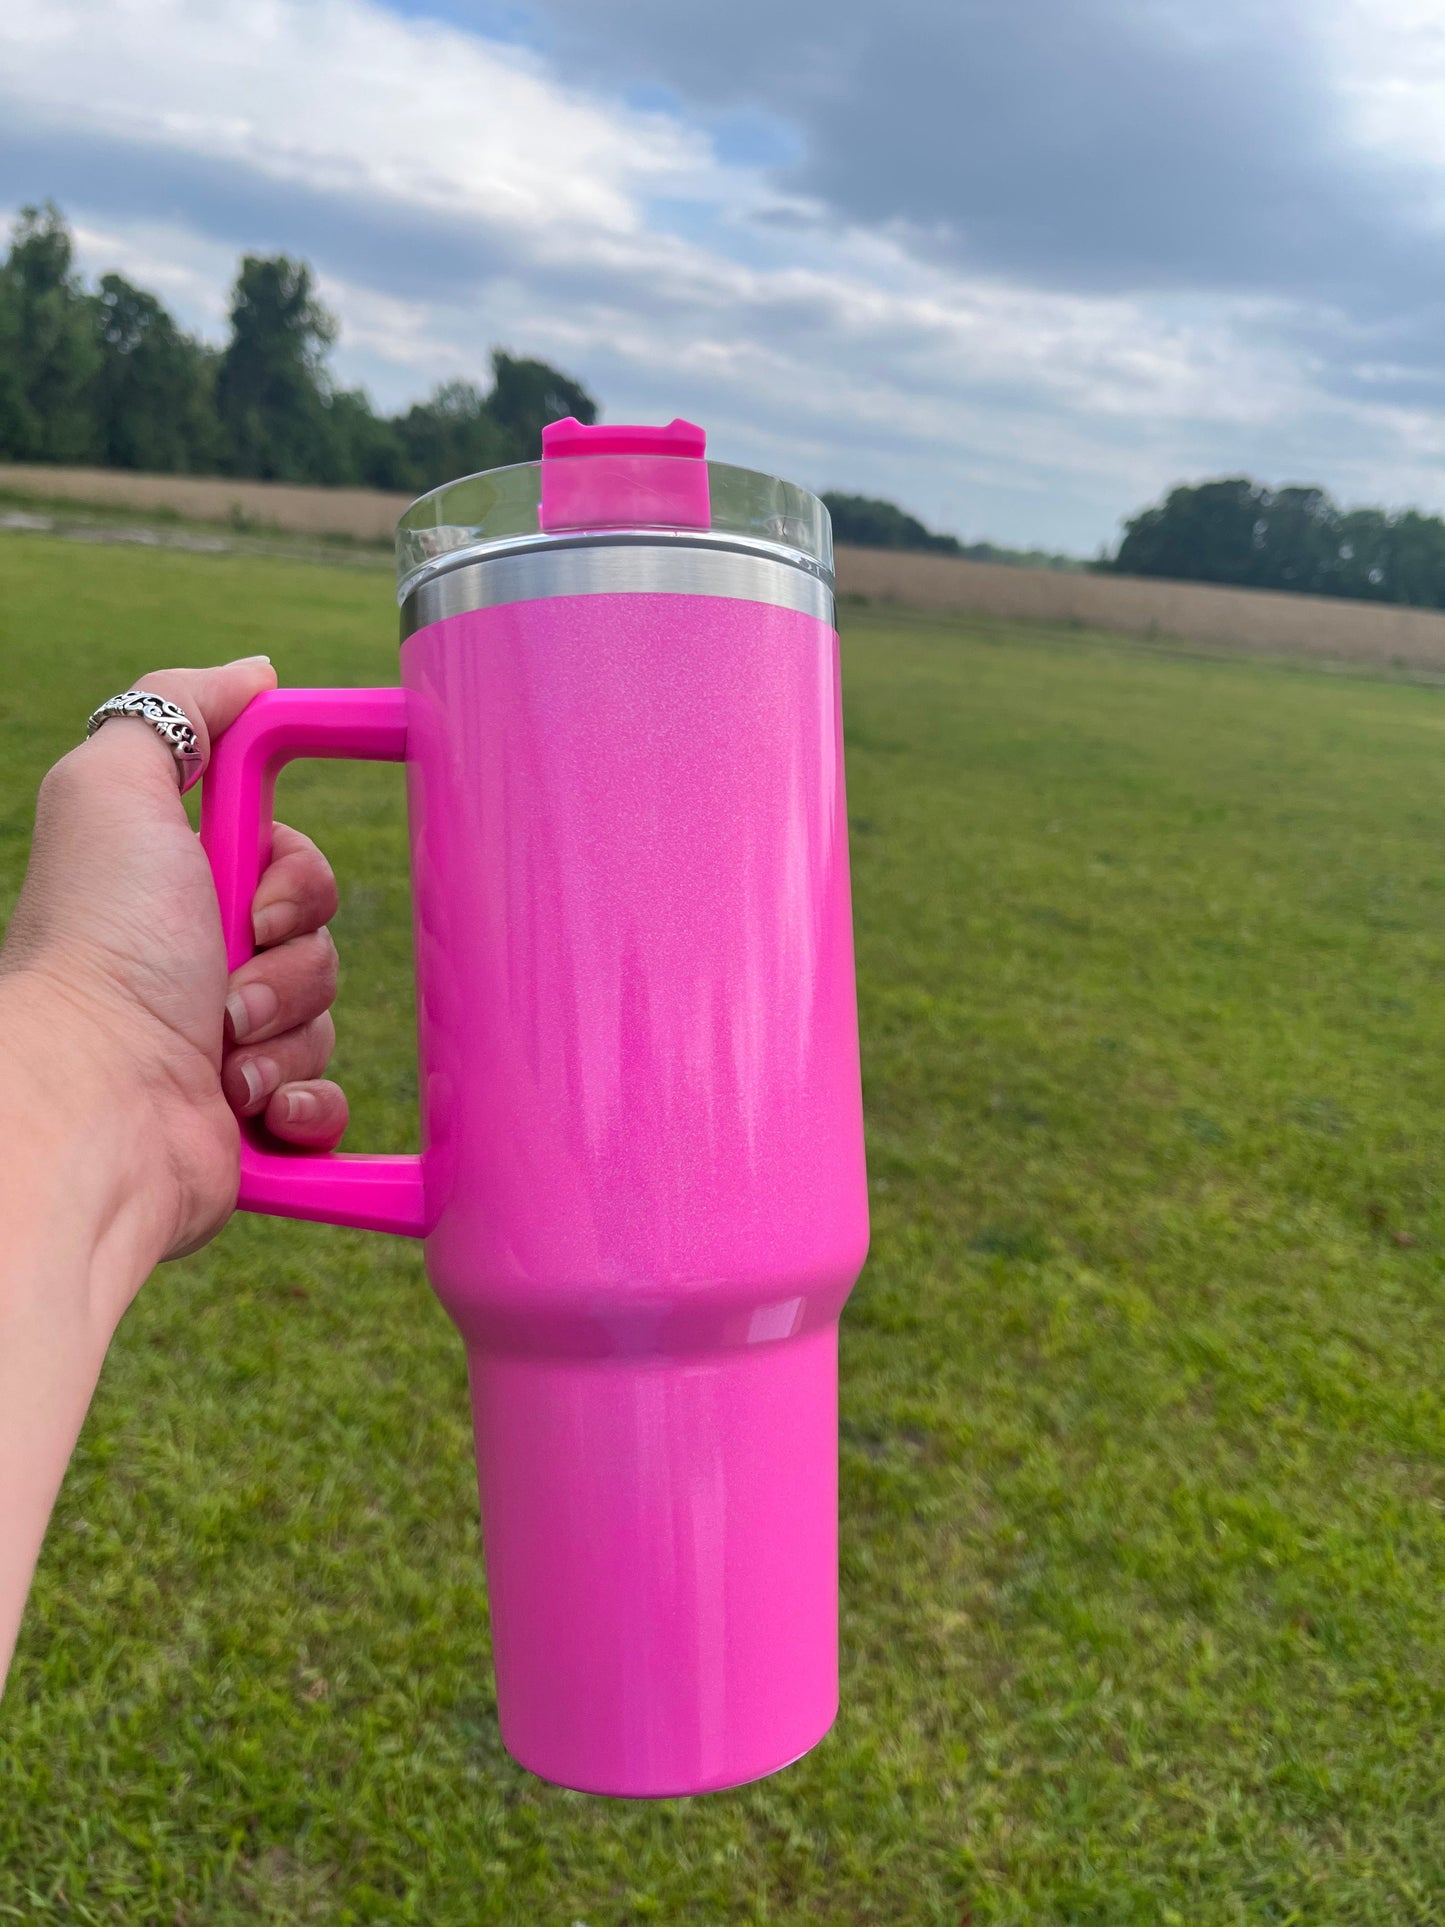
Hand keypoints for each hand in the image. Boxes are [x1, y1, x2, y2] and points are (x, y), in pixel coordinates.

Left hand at [0, 658, 347, 1285]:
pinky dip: (306, 1107)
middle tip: (227, 978)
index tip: (254, 891)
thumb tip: (256, 678)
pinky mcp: (255, 1123)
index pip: (291, 864)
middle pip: (319, 941)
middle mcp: (195, 969)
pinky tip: (262, 1111)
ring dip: (287, 1034)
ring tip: (225, 1055)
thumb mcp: (115, 789)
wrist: (98, 1104)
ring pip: (326, 1021)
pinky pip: (330, 1103)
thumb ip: (174, 709)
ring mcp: (227, 1050)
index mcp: (174, 896)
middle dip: (292, 960)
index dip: (292, 874)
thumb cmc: (103, 945)